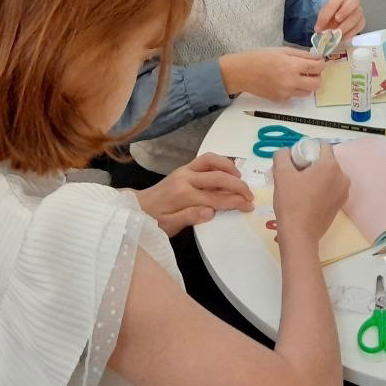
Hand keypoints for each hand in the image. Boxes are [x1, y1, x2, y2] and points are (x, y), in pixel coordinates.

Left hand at [135, 152, 254, 236]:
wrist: (136, 208)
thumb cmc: (152, 221)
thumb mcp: (169, 226)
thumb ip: (189, 218)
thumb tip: (211, 211)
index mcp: (183, 195)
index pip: (216, 198)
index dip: (235, 202)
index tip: (248, 207)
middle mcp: (185, 178)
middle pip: (218, 177)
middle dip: (238, 186)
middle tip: (250, 195)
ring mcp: (185, 170)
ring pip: (211, 161)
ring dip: (229, 167)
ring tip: (240, 178)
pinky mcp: (184, 168)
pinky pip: (205, 159)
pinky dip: (219, 162)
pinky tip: (227, 171)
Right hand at [221, 48, 325, 100]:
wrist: (241, 73)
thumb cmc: (260, 57)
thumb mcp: (282, 50)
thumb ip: (301, 54)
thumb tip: (317, 58)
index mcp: (292, 66)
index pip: (318, 67)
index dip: (321, 63)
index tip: (318, 61)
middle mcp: (291, 82)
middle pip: (317, 84)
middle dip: (317, 76)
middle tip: (311, 70)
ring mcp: (286, 93)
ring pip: (308, 92)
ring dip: (307, 84)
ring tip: (298, 76)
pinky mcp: (280, 100)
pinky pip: (295, 96)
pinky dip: (295, 89)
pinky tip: (286, 82)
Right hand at [271, 145, 349, 246]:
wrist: (299, 234)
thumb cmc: (291, 203)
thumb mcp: (281, 174)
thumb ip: (282, 156)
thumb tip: (285, 152)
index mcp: (331, 166)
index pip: (321, 146)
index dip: (307, 149)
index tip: (295, 160)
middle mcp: (342, 176)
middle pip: (325, 160)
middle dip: (310, 163)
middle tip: (294, 174)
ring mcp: (344, 191)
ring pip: (328, 174)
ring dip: (315, 176)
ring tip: (299, 187)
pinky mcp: (340, 204)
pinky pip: (331, 187)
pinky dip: (320, 187)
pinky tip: (307, 197)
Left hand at [314, 0, 364, 42]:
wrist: (333, 20)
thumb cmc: (329, 15)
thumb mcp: (322, 15)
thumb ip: (322, 20)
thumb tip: (320, 30)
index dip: (330, 9)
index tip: (322, 22)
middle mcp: (352, 0)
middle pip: (354, 1)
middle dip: (345, 11)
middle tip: (336, 21)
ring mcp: (358, 11)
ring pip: (357, 15)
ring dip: (346, 26)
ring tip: (336, 34)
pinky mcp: (361, 21)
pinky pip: (359, 26)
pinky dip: (350, 33)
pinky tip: (342, 37)